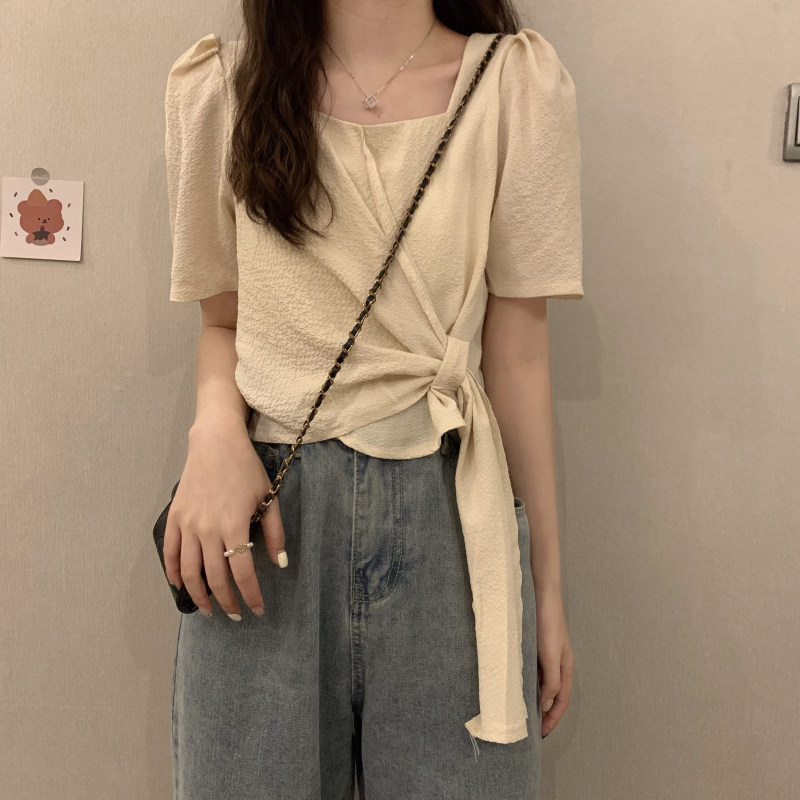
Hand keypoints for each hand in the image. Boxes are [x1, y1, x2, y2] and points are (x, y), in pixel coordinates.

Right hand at [163, 419, 287, 618]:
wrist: (216, 442)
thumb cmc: (246, 469)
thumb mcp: (268, 497)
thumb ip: (274, 532)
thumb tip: (278, 563)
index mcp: (233, 525)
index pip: (242, 572)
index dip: (250, 595)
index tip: (257, 610)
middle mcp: (207, 529)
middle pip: (214, 577)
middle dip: (227, 601)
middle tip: (235, 614)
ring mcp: (187, 524)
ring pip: (189, 571)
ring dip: (198, 595)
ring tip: (208, 609)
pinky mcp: (174, 518)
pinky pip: (170, 552)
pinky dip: (173, 573)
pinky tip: (181, 586)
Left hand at [536, 590, 574, 737]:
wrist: (540, 595)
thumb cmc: (548, 624)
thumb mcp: (551, 655)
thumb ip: (551, 680)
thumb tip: (547, 705)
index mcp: (566, 668)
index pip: (561, 701)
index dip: (553, 719)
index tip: (541, 735)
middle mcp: (557, 664)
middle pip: (553, 695)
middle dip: (545, 713)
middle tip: (531, 728)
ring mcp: (545, 655)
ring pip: (541, 683)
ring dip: (535, 699)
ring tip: (523, 712)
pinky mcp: (534, 646)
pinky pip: (532, 671)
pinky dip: (527, 683)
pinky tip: (516, 686)